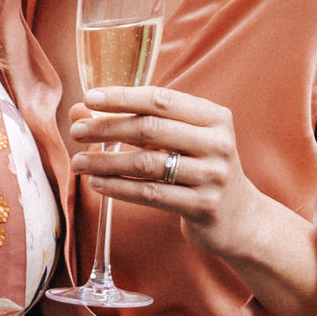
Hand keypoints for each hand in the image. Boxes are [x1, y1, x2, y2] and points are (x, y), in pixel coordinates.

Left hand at [67, 86, 259, 256]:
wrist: (240, 218)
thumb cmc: (201, 168)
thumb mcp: (182, 139)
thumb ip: (140, 120)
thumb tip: (82, 108)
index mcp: (214, 117)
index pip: (162, 99)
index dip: (123, 97)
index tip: (90, 97)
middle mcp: (217, 143)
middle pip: (151, 129)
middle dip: (107, 127)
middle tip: (76, 130)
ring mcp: (212, 176)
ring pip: (146, 164)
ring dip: (106, 161)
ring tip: (78, 162)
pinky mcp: (202, 206)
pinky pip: (151, 194)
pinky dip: (119, 188)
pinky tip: (97, 184)